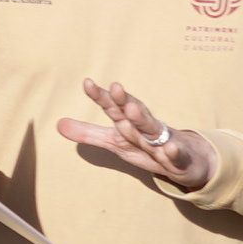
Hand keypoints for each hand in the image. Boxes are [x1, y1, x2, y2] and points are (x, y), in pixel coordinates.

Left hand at [56, 79, 219, 191]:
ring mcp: (163, 141)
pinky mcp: (177, 157)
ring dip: (143, 119)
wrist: (184, 160)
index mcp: (129, 122)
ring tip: (131, 109)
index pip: (113, 107)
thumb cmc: (145, 147)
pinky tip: (170, 148)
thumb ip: (89, 133)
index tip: (87, 83)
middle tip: (114, 87)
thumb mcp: (115, 141)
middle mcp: (145, 127)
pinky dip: (173, 151)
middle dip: (124, 100)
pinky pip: (175, 155)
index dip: (101, 96)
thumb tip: (58, 124)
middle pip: (134, 112)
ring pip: (153, 130)